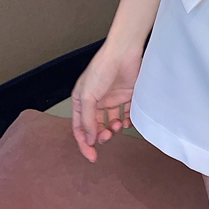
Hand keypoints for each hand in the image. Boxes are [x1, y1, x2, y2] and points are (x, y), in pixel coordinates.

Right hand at [71, 40, 142, 162]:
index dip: (84, 143)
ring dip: (114, 129)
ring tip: (118, 126)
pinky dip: (128, 121)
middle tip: (108, 136)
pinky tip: (128, 122)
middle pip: (96, 127)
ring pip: (112, 122)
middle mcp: (96, 101)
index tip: (92, 156)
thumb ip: (88, 120)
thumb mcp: (88, 97)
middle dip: (101, 135)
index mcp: (82, 101)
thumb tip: (89, 139)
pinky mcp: (127, 95)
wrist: (123, 53)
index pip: (80, 128)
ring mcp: (112, 98)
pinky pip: (127, 113)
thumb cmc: (101, 69)